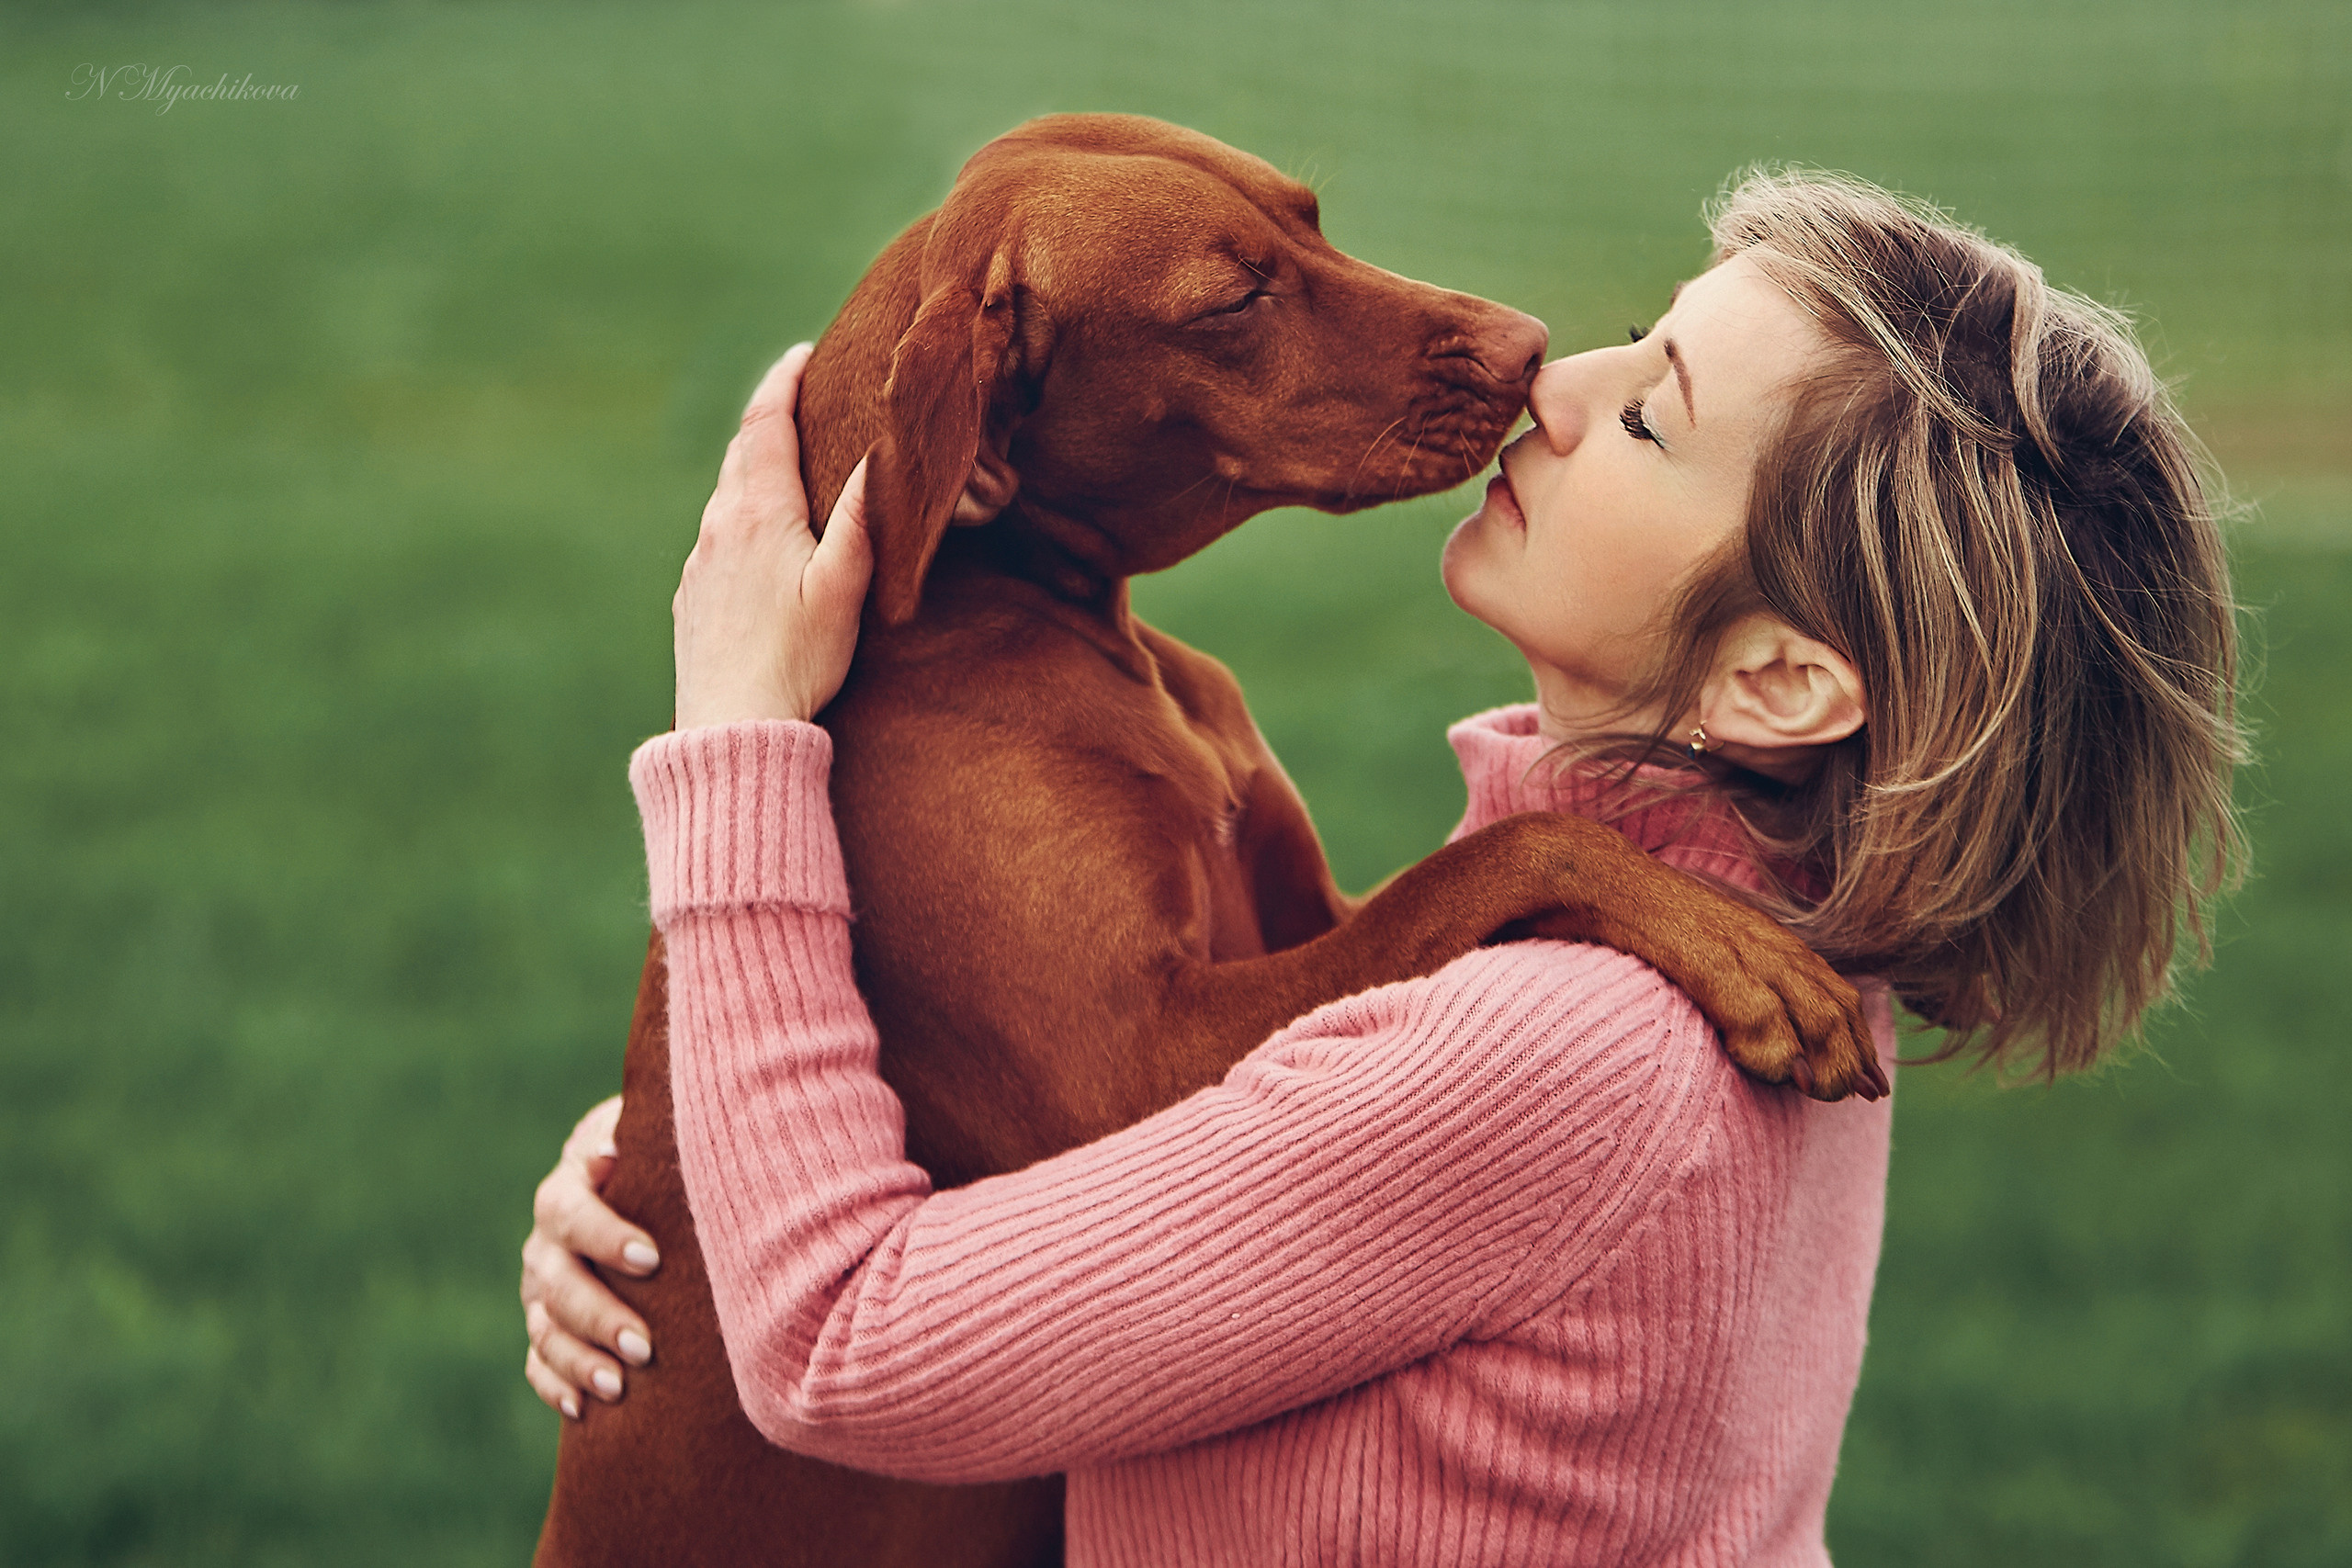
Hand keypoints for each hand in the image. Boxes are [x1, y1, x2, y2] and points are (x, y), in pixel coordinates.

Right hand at [521, 1096, 661, 1417]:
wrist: (653, 1175)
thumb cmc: (671, 1151)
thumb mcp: (662, 1133)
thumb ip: (646, 1141)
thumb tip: (615, 1151)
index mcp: (573, 1184)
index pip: (571, 1211)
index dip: (604, 1235)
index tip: (651, 1259)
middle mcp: (549, 1238)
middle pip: (556, 1280)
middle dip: (597, 1316)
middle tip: (643, 1346)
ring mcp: (542, 1284)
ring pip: (544, 1327)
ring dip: (577, 1361)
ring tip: (618, 1389)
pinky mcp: (547, 1322)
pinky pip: (538, 1360)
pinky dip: (555, 1386)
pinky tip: (583, 1409)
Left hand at [672, 343, 874, 729]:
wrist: (733, 725)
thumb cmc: (798, 659)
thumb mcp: (843, 586)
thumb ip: (859, 517)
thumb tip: (878, 454)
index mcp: (758, 514)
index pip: (765, 425)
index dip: (783, 383)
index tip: (803, 355)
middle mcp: (719, 527)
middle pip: (742, 453)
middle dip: (770, 417)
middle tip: (800, 396)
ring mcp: (699, 563)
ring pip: (725, 496)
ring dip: (754, 468)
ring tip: (787, 463)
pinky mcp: (692, 597)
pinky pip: (715, 538)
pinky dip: (738, 516)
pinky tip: (758, 540)